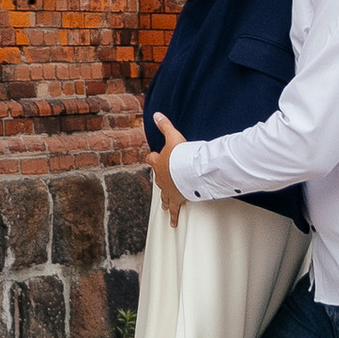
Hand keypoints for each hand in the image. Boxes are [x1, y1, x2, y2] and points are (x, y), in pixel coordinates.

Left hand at [151, 111, 187, 225]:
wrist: (186, 171)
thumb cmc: (180, 155)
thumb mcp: (172, 136)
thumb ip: (165, 125)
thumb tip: (156, 114)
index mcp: (158, 163)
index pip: (152, 159)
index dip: (152, 157)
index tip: (151, 157)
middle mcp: (161, 177)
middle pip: (158, 179)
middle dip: (160, 180)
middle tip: (162, 182)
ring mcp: (168, 189)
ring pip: (164, 196)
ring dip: (165, 200)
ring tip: (164, 206)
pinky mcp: (176, 199)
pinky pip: (174, 210)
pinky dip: (173, 217)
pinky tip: (172, 223)